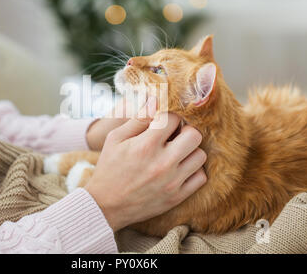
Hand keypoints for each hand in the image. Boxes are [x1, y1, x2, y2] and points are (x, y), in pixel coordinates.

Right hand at [85, 97, 206, 230]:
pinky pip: (201, 177)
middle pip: (194, 135)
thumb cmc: (109, 168)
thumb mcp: (115, 138)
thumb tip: (156, 100)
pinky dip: (193, 170)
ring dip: (190, 150)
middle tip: (174, 135)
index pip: (174, 118)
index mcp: (146, 145)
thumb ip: (138, 118)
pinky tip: (180, 168)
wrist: (106, 205)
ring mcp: (172, 181)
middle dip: (185, 130)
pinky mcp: (177, 196)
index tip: (163, 122)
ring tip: (177, 152)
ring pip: (201, 155)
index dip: (169, 117)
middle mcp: (163, 162)